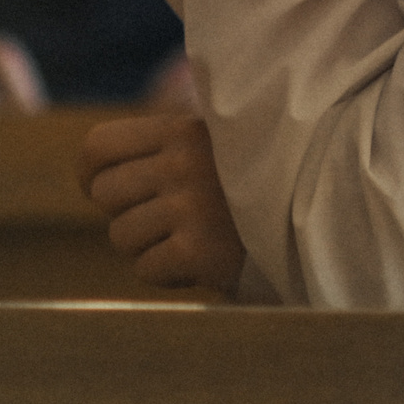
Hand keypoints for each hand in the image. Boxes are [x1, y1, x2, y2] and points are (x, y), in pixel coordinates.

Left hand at [79, 112, 246, 294]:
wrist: (313, 219)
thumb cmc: (251, 186)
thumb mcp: (211, 146)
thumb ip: (159, 151)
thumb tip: (90, 177)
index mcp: (181, 130)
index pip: (97, 146)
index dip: (91, 174)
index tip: (106, 191)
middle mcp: (182, 163)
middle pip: (105, 195)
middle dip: (126, 214)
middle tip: (166, 219)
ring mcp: (190, 206)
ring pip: (121, 236)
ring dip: (148, 247)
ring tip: (189, 238)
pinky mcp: (197, 250)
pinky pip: (145, 269)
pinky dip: (167, 273)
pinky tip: (200, 261)